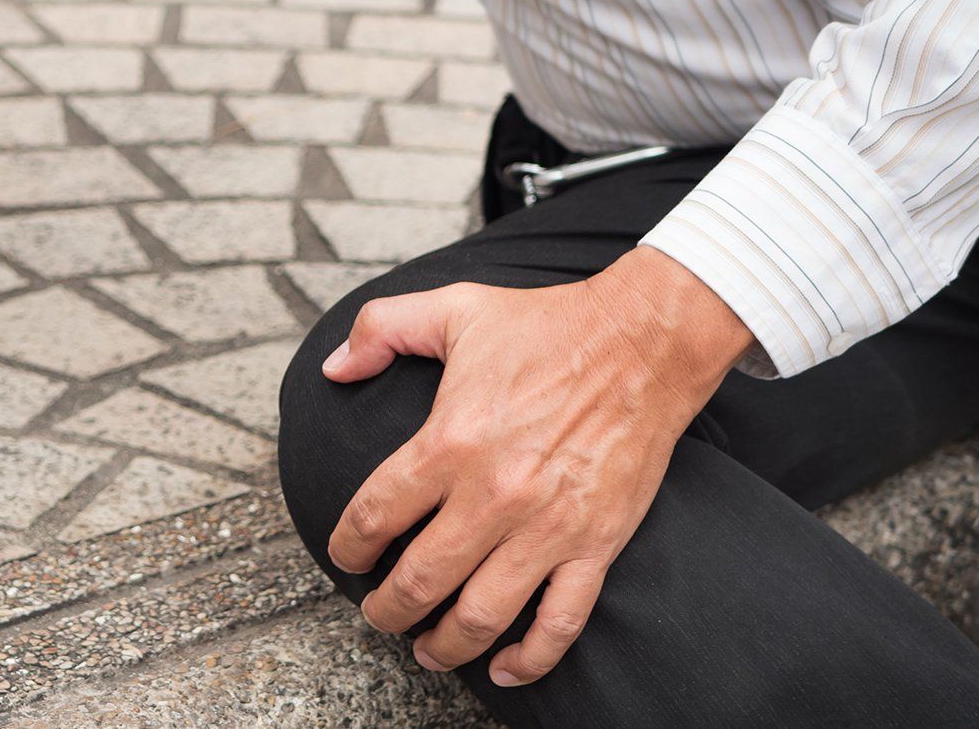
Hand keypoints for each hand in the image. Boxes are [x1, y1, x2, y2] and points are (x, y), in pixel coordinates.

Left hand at [322, 245, 751, 686]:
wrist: (646, 341)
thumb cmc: (548, 325)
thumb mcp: (453, 308)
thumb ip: (381, 329)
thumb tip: (332, 368)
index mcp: (451, 441)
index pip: (376, 514)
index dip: (349, 545)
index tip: (345, 556)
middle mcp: (494, 494)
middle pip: (419, 580)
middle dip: (386, 609)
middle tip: (376, 613)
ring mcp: (548, 527)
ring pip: (481, 615)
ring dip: (444, 645)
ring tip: (425, 650)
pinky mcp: (596, 544)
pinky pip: (560, 622)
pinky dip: (530, 658)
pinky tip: (502, 669)